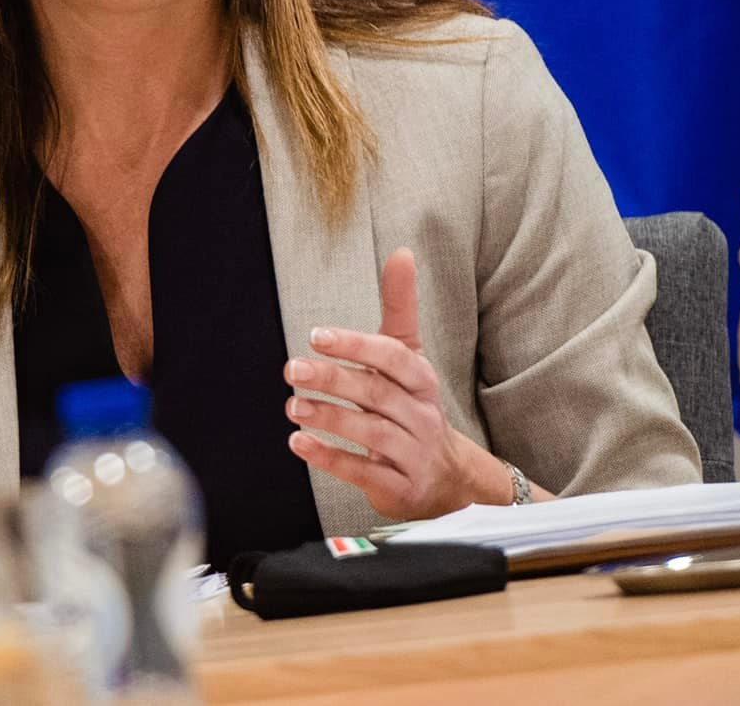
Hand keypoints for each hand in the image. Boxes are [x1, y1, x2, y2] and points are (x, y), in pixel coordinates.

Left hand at [283, 248, 510, 520]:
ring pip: (370, 433)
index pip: (392, 356)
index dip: (356, 345)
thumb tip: (401, 253)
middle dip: (332, 380)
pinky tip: (299, 443)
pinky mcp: (400, 487)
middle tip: (292, 369)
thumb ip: (400, 308)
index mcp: (421, 379)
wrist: (447, 478)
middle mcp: (421, 414)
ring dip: (329, 418)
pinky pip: (364, 472)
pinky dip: (330, 458)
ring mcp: (413, 453)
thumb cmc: (413, 405)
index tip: (317, 336)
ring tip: (293, 406)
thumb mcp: (410, 357)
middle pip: (376, 393)